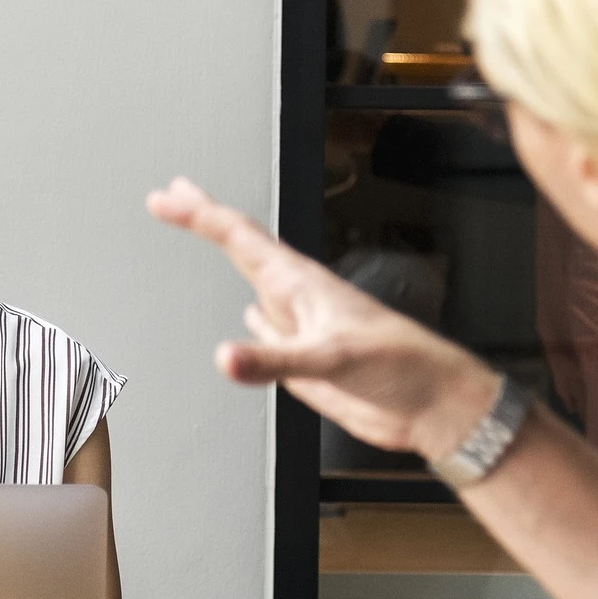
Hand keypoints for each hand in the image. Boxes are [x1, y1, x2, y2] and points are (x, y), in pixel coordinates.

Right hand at [146, 177, 499, 458]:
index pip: (240, 237)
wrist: (431, 405)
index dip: (200, 214)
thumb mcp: (332, 358)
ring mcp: (302, 328)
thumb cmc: (403, 366)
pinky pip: (269, 332)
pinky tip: (249, 317)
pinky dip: (251, 322)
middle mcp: (298, 299)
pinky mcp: (305, 360)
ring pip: (255, 283)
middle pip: (243, 248)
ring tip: (207, 236)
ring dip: (229, 260)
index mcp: (302, 284)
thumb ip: (275, 359)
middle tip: (175, 193)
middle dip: (207, 219)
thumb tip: (225, 357)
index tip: (167, 197)